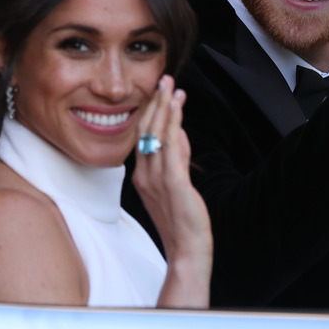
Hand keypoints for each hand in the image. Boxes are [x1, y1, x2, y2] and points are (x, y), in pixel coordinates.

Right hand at [133, 75, 211, 307]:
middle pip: (146, 131)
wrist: (187, 249)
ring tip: (171, 85)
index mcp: (141, 175)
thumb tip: (180, 133)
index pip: (143, 136)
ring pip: (157, 134)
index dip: (150, 112)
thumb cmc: (182, 220)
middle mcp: (144, 175)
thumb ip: (177, 158)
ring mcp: (156, 179)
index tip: (160, 92)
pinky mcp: (173, 183)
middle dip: (156, 103)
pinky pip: (171, 147)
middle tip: (164, 79)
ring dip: (165, 107)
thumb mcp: (176, 183)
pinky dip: (173, 124)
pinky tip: (177, 108)